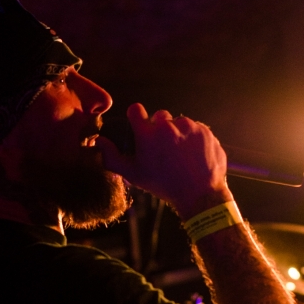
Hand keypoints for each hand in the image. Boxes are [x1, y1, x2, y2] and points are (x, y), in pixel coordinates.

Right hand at [99, 104, 231, 219]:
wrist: (199, 194)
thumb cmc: (163, 185)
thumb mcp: (133, 175)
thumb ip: (112, 157)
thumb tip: (99, 141)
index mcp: (147, 134)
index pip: (135, 109)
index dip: (136, 117)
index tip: (140, 126)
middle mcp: (167, 125)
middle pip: (159, 116)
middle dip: (159, 128)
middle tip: (162, 149)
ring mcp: (188, 127)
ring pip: (179, 123)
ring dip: (177, 133)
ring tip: (179, 155)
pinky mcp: (204, 131)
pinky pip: (195, 129)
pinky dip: (193, 139)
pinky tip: (192, 156)